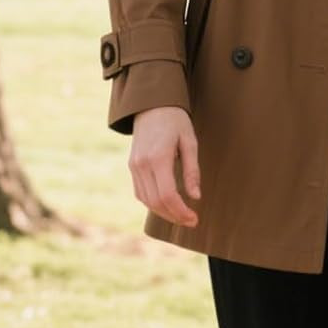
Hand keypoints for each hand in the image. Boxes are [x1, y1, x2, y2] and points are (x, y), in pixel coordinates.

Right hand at [128, 105, 200, 226]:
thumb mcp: (190, 142)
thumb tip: (196, 197)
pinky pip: (140, 192)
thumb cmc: (176, 121)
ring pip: (146, 200)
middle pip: (155, 202)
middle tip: (192, 221)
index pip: (167, 195)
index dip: (181, 211)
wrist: (151, 105)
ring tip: (182, 216)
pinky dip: (153, 203)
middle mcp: (142, 165)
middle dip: (174, 216)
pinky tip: (168, 205)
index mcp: (158, 158)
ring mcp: (134, 167)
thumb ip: (192, 170)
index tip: (194, 219)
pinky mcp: (132, 167)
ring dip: (164, 212)